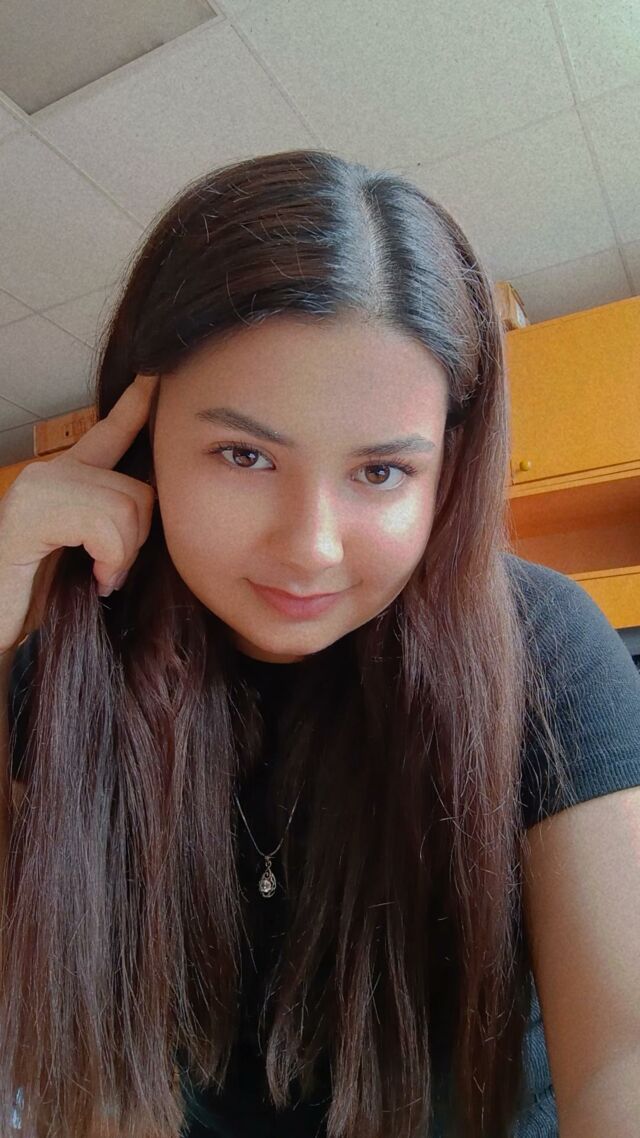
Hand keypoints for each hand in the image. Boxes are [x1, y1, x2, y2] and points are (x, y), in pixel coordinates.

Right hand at [0, 374, 158, 653]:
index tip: (155, 376)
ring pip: (126, 508)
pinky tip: (94, 579)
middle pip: (138, 490)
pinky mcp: (29, 513)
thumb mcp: (95, 555)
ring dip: (122, 556)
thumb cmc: (48, 598)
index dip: (136, 405)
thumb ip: (119, 523)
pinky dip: (110, 561)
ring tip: (99, 576)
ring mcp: (37, 488)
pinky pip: (103, 525)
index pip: (110, 432)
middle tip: (109, 568)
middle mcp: (50, 473)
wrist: (2, 623)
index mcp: (69, 479)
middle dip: (137, 540)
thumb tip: (159, 504)